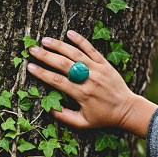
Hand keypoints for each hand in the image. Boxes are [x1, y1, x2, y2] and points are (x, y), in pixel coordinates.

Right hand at [26, 30, 157, 137]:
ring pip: (75, 54)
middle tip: (32, 50)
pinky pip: (91, 49)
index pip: (57, 81)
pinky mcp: (105, 63)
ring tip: (44, 40)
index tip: (30, 67)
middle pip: (63, 64)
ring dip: (58, 46)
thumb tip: (49, 108)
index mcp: (82, 94)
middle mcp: (89, 79)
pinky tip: (69, 33)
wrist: (127, 109)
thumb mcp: (83, 123)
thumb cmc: (103, 117)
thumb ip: (64, 117)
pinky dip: (80, 40)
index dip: (42, 73)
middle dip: (46, 56)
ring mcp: (98, 69)